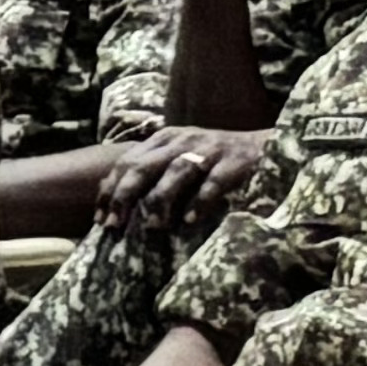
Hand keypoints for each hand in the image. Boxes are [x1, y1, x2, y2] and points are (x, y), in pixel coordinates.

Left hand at [99, 124, 274, 234]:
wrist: (267, 146)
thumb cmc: (217, 160)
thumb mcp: (181, 158)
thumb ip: (154, 174)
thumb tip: (118, 208)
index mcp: (164, 139)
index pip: (126, 163)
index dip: (109, 191)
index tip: (99, 218)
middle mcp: (182, 140)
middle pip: (143, 166)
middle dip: (124, 197)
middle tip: (114, 226)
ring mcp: (210, 149)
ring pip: (176, 171)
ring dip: (160, 200)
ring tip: (150, 226)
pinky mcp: (236, 161)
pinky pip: (214, 182)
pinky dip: (200, 201)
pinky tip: (190, 221)